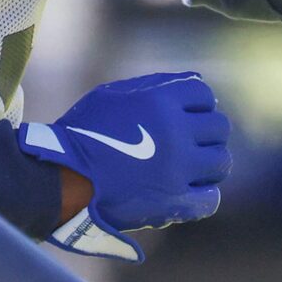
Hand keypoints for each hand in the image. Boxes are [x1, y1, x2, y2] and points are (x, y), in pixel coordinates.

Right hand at [19, 71, 231, 261]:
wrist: (60, 177)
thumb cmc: (83, 132)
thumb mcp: (112, 96)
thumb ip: (155, 85)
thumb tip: (196, 79)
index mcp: (160, 101)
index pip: (203, 94)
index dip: (196, 104)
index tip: (186, 115)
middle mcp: (176, 133)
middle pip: (219, 127)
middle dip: (205, 134)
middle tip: (187, 143)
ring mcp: (179, 169)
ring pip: (220, 162)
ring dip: (207, 164)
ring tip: (187, 168)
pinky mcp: (176, 202)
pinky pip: (210, 198)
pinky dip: (202, 196)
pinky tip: (186, 192)